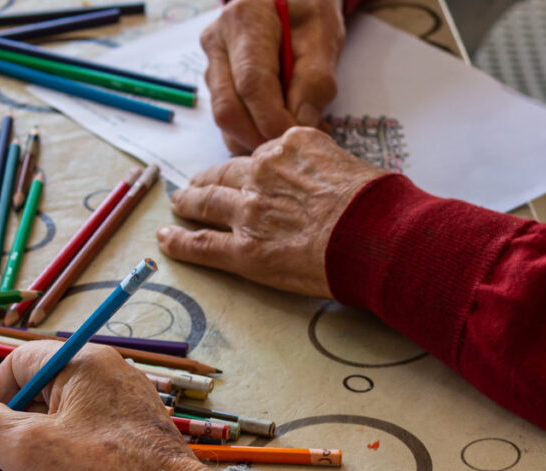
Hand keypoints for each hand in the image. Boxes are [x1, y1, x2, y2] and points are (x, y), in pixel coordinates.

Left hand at [158, 127, 385, 297]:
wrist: (377, 236)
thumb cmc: (378, 206)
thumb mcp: (352, 165)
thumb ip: (325, 167)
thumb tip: (326, 182)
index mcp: (290, 147)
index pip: (261, 155)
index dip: (252, 168)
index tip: (246, 174)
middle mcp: (263, 172)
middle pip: (225, 174)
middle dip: (209, 179)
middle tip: (197, 184)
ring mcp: (249, 210)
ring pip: (207, 203)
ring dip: (190, 203)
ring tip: (180, 204)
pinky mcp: (244, 249)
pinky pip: (202, 243)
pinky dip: (180, 241)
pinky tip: (167, 239)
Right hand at [201, 0, 344, 153]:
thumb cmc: (307, 10)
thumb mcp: (323, 35)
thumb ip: (316, 80)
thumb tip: (302, 124)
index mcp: (244, 21)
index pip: (251, 84)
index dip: (272, 120)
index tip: (297, 138)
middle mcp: (217, 43)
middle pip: (228, 109)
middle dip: (260, 138)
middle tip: (293, 147)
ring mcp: (211, 64)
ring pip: (224, 120)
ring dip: (256, 139)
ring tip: (292, 134)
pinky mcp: (215, 82)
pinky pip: (228, 120)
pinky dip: (253, 133)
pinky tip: (278, 127)